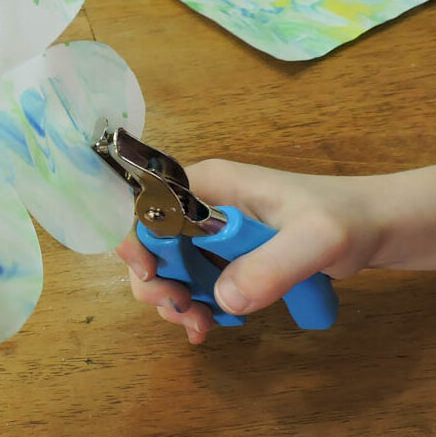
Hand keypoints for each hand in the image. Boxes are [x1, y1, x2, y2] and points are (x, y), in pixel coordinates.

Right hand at [117, 159, 435, 342]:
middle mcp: (201, 206)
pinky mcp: (226, 257)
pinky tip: (213, 324)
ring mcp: (211, 234)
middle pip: (151, 243)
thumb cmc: (348, 217)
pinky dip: (196, 308)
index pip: (147, 204)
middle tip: (185, 311)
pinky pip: (194, 284)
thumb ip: (271, 266)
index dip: (135, 238)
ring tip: (203, 326)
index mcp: (209, 184)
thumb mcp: (316, 238)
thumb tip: (223, 300)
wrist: (377, 228)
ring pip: (168, 269)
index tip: (151, 276)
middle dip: (157, 282)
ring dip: (176, 302)